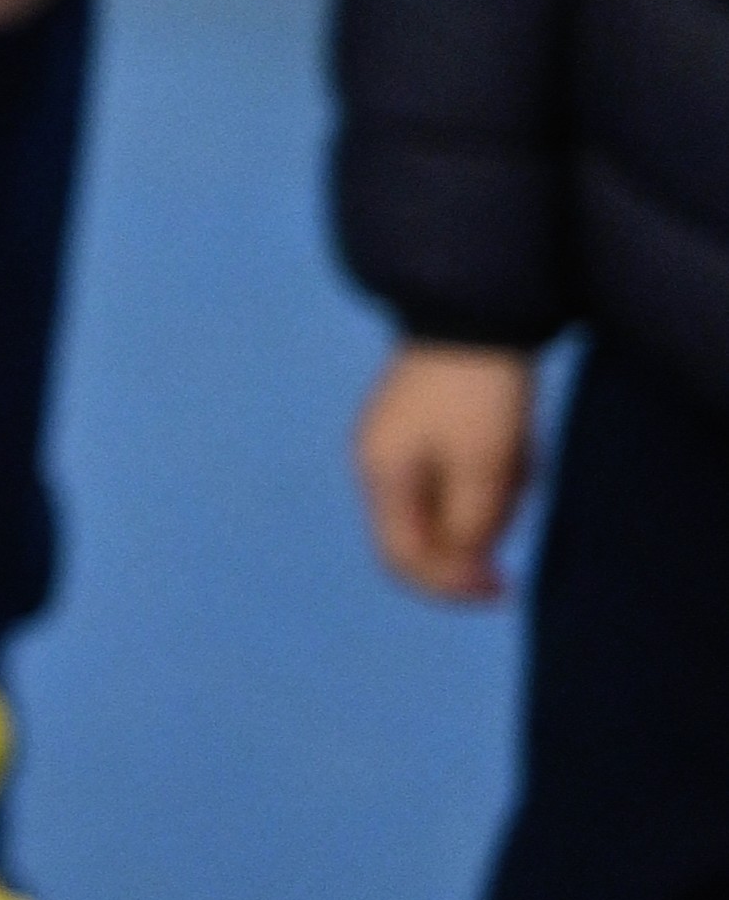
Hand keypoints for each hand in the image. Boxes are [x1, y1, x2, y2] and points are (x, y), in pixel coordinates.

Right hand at [355, 342, 536, 603]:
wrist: (478, 313)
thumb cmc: (479, 396)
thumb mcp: (484, 471)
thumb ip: (469, 531)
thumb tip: (464, 572)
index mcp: (382, 476)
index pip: (402, 559)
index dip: (450, 586)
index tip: (503, 585)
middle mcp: (379, 464)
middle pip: (424, 535)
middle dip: (476, 536)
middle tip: (518, 503)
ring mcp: (398, 443)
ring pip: (444, 507)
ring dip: (487, 502)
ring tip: (520, 462)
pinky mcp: (422, 426)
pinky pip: (454, 477)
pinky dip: (486, 478)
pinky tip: (512, 447)